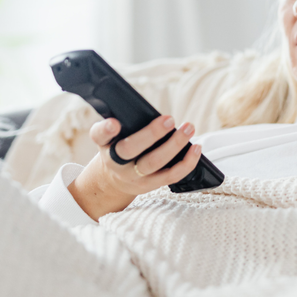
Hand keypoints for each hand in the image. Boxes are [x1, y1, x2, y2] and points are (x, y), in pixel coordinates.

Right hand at [68, 115, 201, 220]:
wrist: (113, 181)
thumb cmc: (117, 148)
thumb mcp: (111, 136)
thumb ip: (122, 124)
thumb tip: (146, 111)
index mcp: (105, 144)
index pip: (99, 135)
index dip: (106, 129)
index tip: (115, 122)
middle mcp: (116, 162)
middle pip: (130, 150)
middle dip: (151, 134)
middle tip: (169, 119)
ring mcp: (133, 177)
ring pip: (154, 163)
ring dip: (175, 145)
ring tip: (188, 129)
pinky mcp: (150, 185)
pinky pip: (170, 176)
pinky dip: (187, 163)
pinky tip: (196, 148)